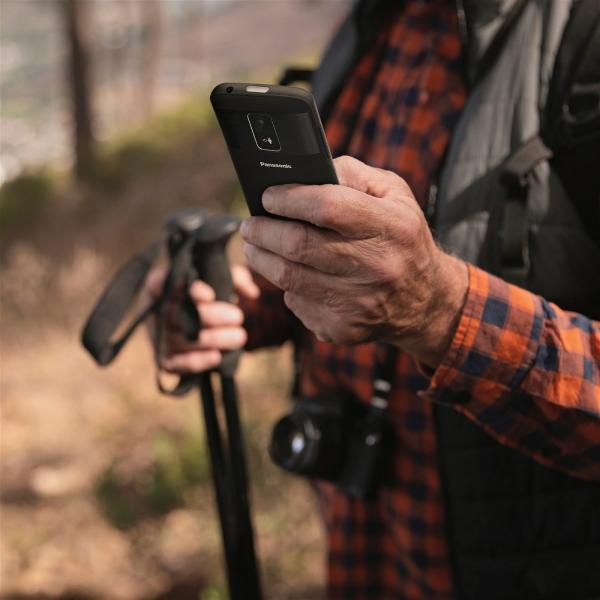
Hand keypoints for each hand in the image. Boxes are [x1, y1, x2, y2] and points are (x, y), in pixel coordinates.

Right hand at [143, 265, 258, 372]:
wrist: (194, 320)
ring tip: (239, 336)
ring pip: (182, 341)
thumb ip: (235, 278)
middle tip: (237, 317)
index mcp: (161, 284)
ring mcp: (160, 337)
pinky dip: (196, 362)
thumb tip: (252, 292)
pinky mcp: (166, 359)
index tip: (210, 295)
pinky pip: (175, 365)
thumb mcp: (217, 278)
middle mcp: (156, 311)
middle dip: (212, 317)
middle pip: (178, 316)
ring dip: (214, 340)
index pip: (165, 284)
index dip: (189, 292)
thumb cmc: (207, 294)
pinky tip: (217, 357)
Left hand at [240, 155, 467, 367]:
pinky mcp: (342, 328)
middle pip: (299, 245)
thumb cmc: (401, 237)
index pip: (327, 207)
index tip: (268, 196)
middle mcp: (376, 267)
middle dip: (262, 231)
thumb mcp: (394, 195)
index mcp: (391, 226)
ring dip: (261, 257)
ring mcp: (358, 303)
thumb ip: (352, 174)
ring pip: (289, 277)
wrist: (424, 302)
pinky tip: (292, 273)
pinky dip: (287, 285)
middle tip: (250, 223)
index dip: (289, 199)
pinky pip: (296, 302)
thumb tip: (303, 173)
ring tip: (254, 244)